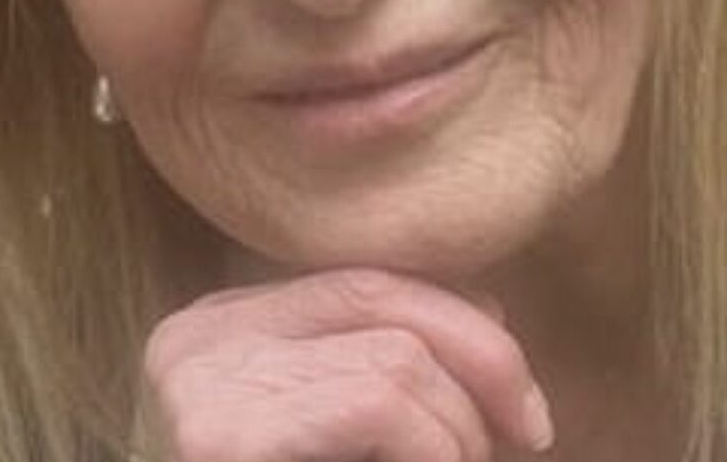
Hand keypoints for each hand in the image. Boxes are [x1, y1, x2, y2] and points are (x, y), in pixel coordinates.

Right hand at [143, 268, 554, 461]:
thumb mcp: (327, 426)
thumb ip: (377, 367)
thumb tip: (489, 315)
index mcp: (219, 330)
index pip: (365, 282)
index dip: (463, 322)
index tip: (520, 394)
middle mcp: (197, 343)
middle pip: (379, 297)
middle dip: (484, 358)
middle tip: (528, 433)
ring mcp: (202, 386)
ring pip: (395, 358)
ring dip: (460, 427)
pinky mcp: (222, 440)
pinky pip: (377, 404)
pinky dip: (432, 446)